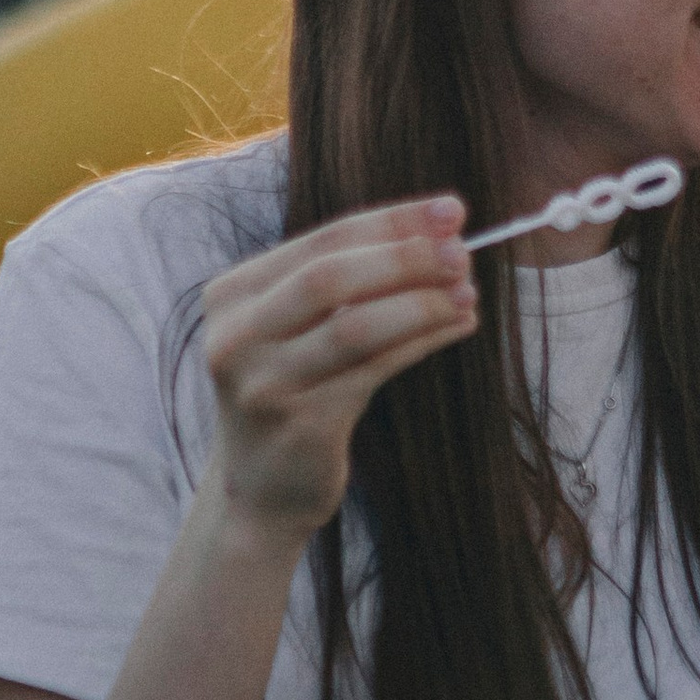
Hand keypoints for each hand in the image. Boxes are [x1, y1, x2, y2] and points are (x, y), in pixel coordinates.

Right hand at [201, 197, 476, 542]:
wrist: (261, 489)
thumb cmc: (291, 390)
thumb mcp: (296, 328)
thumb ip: (347, 282)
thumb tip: (440, 234)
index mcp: (232, 295)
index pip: (322, 241)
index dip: (392, 222)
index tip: (451, 210)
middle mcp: (236, 336)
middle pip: (329, 279)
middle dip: (405, 258)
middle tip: (463, 252)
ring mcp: (263, 385)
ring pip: (355, 327)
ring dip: (421, 304)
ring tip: (468, 293)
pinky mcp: (300, 425)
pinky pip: (374, 370)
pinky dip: (421, 342)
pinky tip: (456, 327)